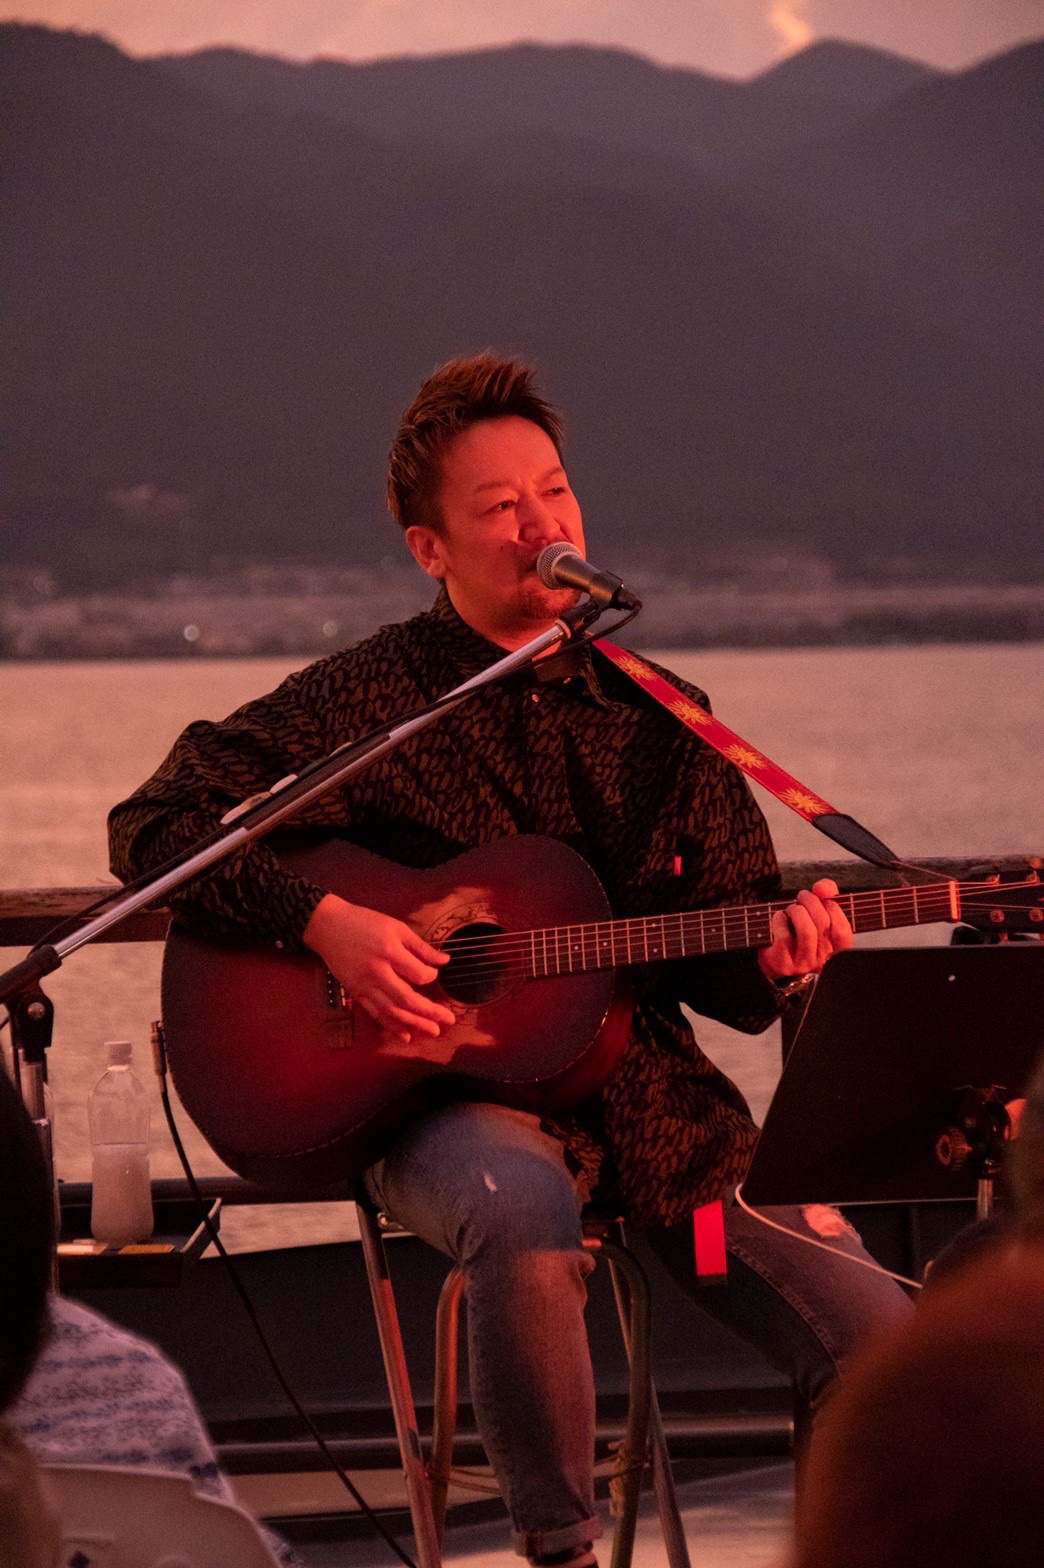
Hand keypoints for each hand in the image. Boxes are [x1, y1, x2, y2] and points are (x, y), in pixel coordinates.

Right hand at [303, 893, 454, 1044]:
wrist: (329, 927)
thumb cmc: (364, 922)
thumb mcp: (396, 927)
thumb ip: (420, 946)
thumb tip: (445, 961)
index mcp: (388, 952)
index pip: (417, 974)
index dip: (431, 977)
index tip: (435, 974)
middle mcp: (376, 972)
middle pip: (406, 999)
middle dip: (429, 1011)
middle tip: (448, 1020)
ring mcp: (364, 986)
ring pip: (392, 1011)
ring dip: (414, 1024)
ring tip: (433, 1031)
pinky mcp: (355, 993)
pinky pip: (375, 1014)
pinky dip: (391, 1026)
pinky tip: (406, 1036)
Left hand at [757, 878, 852, 982]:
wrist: (773, 956)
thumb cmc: (798, 931)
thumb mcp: (816, 912)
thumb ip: (826, 895)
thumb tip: (823, 888)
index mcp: (835, 950)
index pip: (843, 931)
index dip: (835, 910)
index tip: (825, 901)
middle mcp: (822, 960)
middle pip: (822, 924)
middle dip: (811, 901)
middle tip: (803, 896)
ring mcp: (803, 964)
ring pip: (806, 931)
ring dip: (797, 910)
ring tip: (792, 908)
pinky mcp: (783, 964)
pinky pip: (784, 937)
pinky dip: (780, 920)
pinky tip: (779, 917)